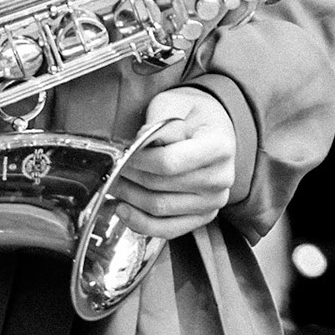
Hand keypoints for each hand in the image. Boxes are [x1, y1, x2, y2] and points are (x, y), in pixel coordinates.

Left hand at [110, 87, 236, 240]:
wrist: (213, 128)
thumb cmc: (193, 114)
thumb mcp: (175, 104)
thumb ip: (160, 122)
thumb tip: (140, 142)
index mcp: (219, 147)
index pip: (170, 162)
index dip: (139, 161)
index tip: (124, 153)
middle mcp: (221, 178)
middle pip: (161, 187)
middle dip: (129, 177)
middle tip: (113, 167)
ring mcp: (213, 201)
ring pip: (160, 209)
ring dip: (130, 198)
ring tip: (115, 183)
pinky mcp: (204, 216)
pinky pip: (168, 229)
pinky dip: (141, 223)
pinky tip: (124, 209)